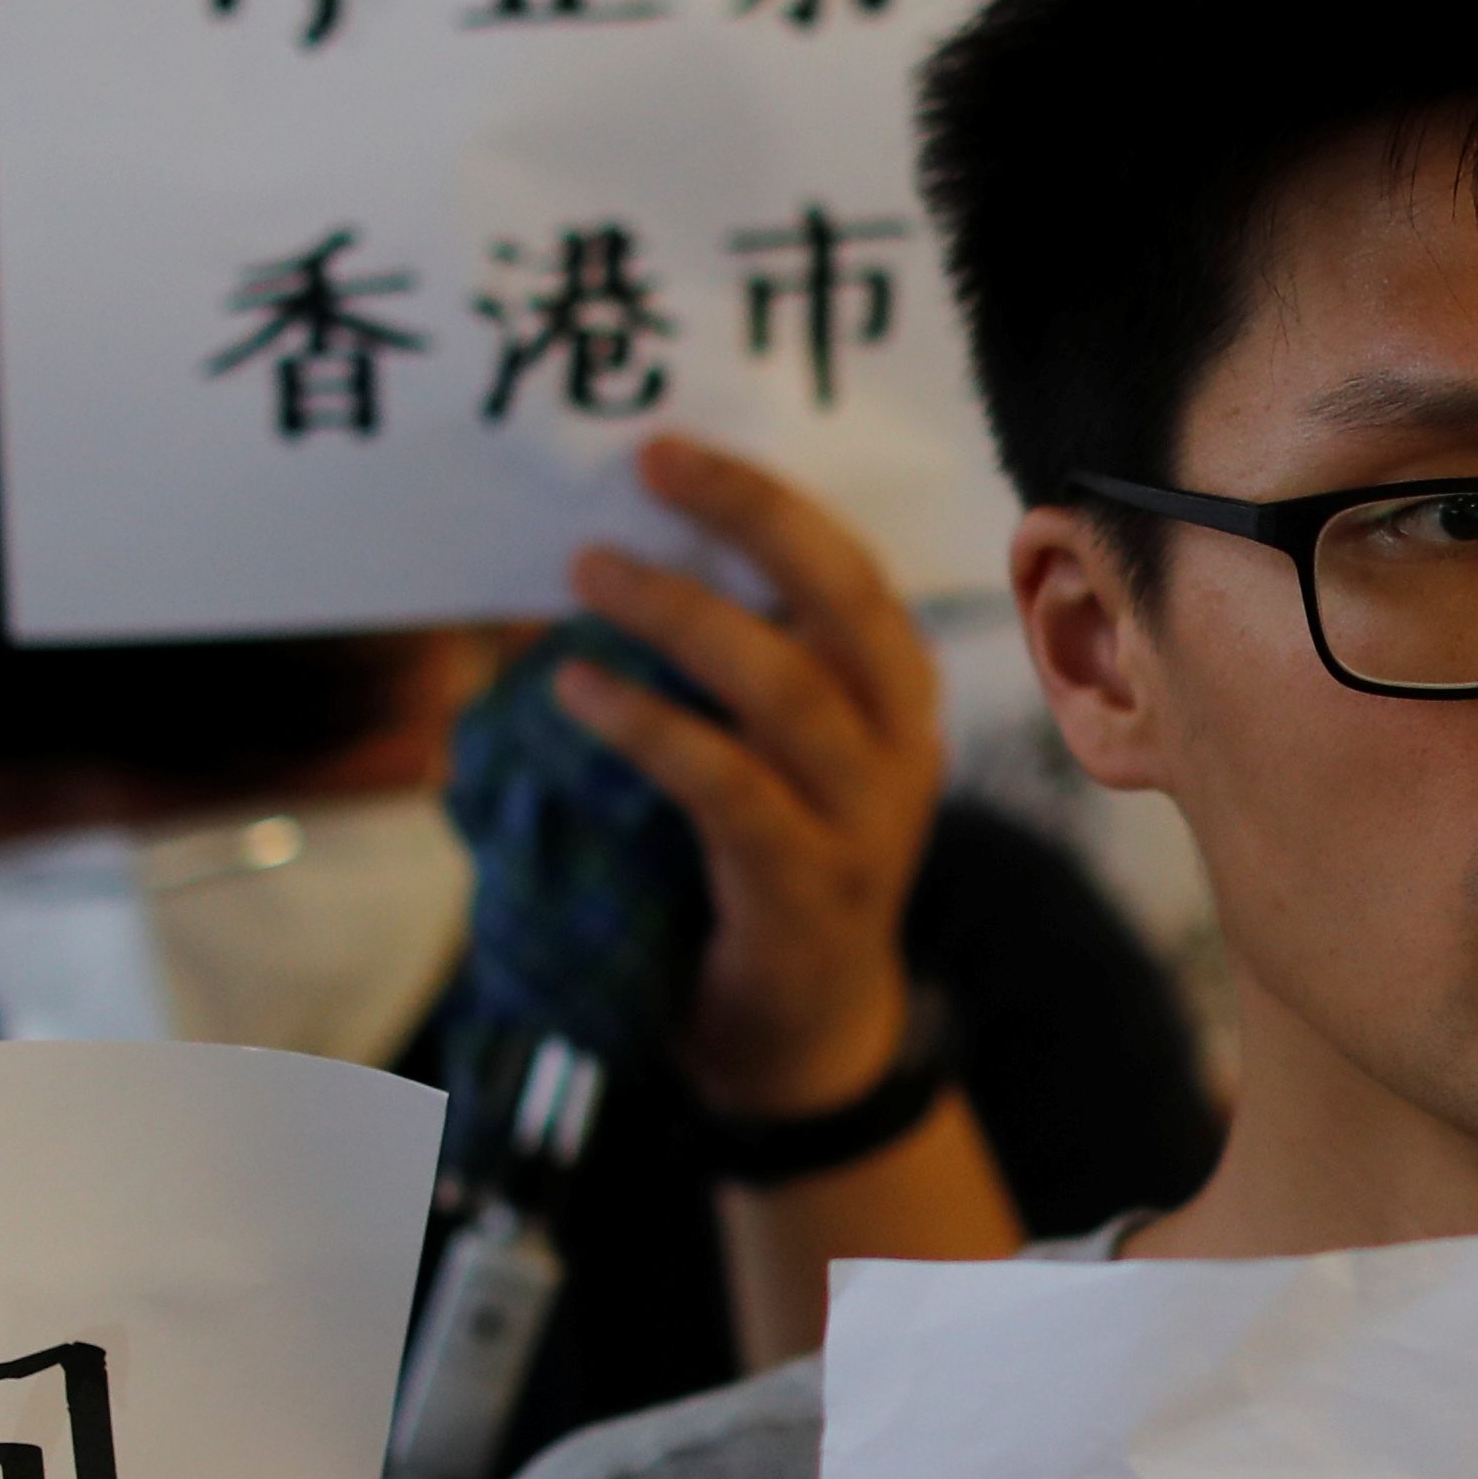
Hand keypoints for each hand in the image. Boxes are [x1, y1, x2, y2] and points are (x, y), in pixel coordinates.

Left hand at [558, 434, 951, 1123]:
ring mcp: (864, 822)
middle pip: (847, 604)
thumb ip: (718, 670)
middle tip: (649, 466)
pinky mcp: (806, 890)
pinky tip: (577, 692)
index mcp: (894, 696)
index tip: (669, 447)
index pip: (850, 570)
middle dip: (752, 519)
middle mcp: (900, 746)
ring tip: (589, 573)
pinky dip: (651, 729)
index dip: (767, 500)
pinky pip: (731, 790)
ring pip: (790, 690)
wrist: (803, 1031)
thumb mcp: (765, 753)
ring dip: (683, 617)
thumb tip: (588, 559)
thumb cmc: (763, 864)